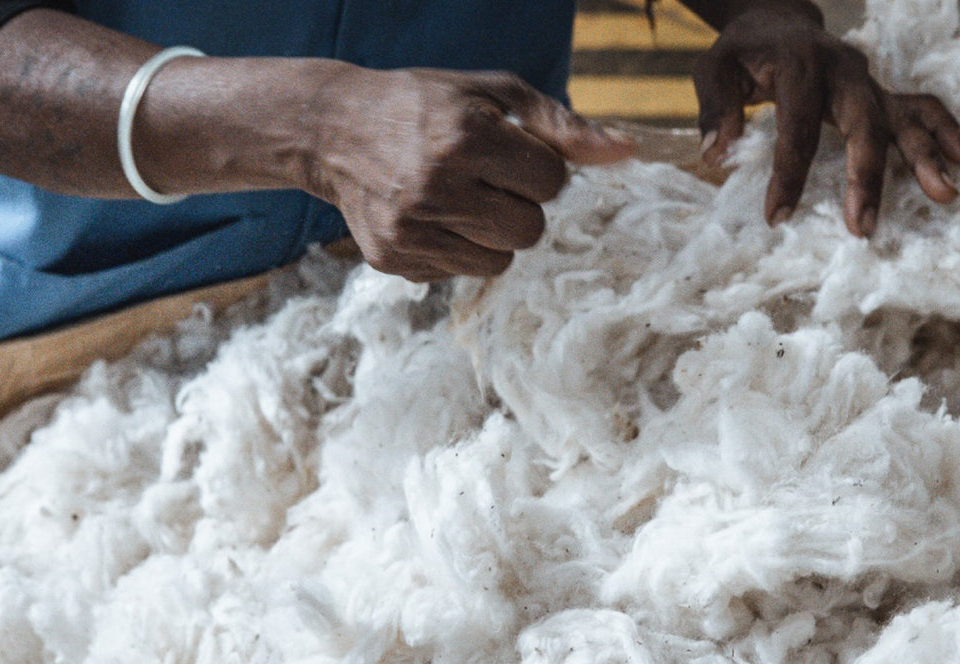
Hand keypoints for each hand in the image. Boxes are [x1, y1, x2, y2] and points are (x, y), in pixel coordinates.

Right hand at [298, 67, 636, 281]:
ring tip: (461, 198)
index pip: (551, 183)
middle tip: (488, 179)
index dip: (539, 168)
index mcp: (466, 139)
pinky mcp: (393, 258)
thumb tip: (626, 152)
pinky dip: (459, 248)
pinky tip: (432, 215)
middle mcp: (436, 187)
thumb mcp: (493, 94)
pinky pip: (461, 273)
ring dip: (493, 233)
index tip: (510, 153)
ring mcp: (411, 229)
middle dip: (521, 206)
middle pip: (530, 231)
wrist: (333, 129)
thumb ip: (561, 126)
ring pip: (500, 260)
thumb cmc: (426, 105)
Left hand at [692, 5, 959, 235]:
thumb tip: (716, 154)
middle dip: (866, 176)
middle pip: (863, 123)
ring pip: (901, 116)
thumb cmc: (745, 53)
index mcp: (799, 64)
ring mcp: (867, 81)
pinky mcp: (879, 92)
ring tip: (944, 194)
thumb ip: (716, 108)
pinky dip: (941, 129)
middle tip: (863, 226)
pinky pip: (918, 107)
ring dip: (922, 156)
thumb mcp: (714, 68)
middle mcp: (843, 70)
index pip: (797, 125)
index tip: (779, 215)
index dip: (789, 173)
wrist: (779, 21)